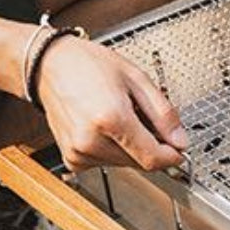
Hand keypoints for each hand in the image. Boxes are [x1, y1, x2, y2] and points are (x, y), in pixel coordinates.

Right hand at [34, 34, 188, 173]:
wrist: (49, 65)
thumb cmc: (89, 64)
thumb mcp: (136, 78)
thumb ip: (163, 113)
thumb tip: (180, 140)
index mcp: (111, 118)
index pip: (152, 158)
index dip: (171, 155)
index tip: (178, 147)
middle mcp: (91, 140)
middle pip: (139, 163)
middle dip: (149, 145)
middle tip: (141, 117)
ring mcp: (79, 152)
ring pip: (123, 164)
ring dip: (129, 147)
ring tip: (118, 116)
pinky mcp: (71, 158)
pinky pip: (104, 163)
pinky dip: (111, 149)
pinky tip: (103, 127)